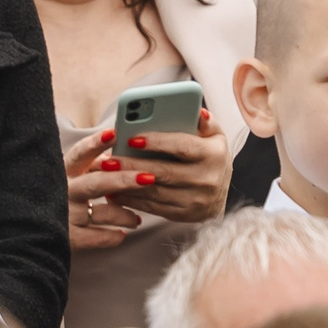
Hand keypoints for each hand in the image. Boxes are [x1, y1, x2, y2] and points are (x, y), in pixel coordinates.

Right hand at [64, 129, 140, 249]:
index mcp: (64, 172)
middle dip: (124, 180)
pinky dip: (112, 237)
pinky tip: (121, 234)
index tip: (114, 133)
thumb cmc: (56, 200)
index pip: (80, 154)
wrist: (28, 234)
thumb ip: (90, 167)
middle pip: (97, 183)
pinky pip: (97, 238)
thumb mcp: (68, 178)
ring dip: (124, 215)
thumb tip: (116, 156)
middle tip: (148, 178)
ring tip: (137, 220)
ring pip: (103, 213)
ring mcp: (65, 215)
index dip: (96, 143)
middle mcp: (64, 191)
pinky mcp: (68, 238)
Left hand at [103, 107, 232, 224]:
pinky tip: (115, 191)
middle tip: (108, 159)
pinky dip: (133, 200)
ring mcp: (196, 201)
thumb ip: (206, 121)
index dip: (157, 142)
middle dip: (133, 166)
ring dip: (128, 184)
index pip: (182, 147)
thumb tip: (198, 112)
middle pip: (164, 172)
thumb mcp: (215, 136)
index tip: (132, 139)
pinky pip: (154, 208)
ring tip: (106, 175)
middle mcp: (207, 180)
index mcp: (214, 155)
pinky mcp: (184, 215)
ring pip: (155, 192)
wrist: (220, 194)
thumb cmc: (210, 156)